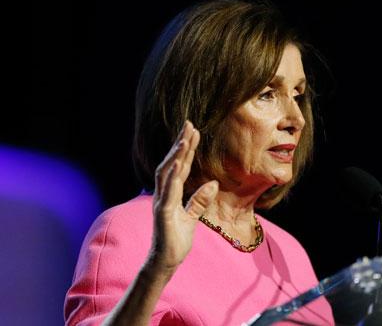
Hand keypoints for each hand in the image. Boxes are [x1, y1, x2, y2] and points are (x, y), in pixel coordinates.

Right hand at [148, 120, 218, 271]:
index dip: (187, 149)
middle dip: (180, 144)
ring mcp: (161, 203)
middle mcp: (163, 194)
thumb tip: (213, 184)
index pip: (180, 167)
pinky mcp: (163, 214)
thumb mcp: (193, 217)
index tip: (194, 131)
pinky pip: (167, 193)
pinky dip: (173, 177)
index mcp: (170, 194)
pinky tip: (179, 165)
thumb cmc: (176, 240)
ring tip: (185, 139)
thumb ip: (199, 200)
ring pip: (167, 174)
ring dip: (176, 156)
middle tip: (190, 124)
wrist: (165, 262)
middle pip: (171, 164)